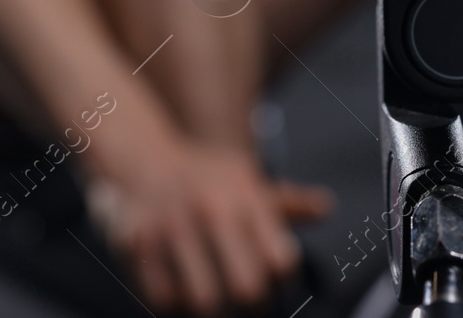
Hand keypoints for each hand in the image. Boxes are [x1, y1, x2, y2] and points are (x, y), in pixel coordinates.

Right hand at [87, 137, 333, 313]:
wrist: (143, 159)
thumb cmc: (205, 177)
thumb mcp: (246, 177)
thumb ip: (286, 201)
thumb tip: (325, 208)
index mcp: (243, 195)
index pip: (280, 260)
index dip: (283, 279)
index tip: (275, 277)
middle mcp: (210, 210)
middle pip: (247, 288)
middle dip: (252, 303)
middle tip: (248, 297)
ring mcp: (171, 228)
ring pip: (204, 301)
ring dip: (213, 306)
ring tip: (216, 294)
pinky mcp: (137, 245)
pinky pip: (164, 300)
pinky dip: (177, 302)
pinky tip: (183, 287)